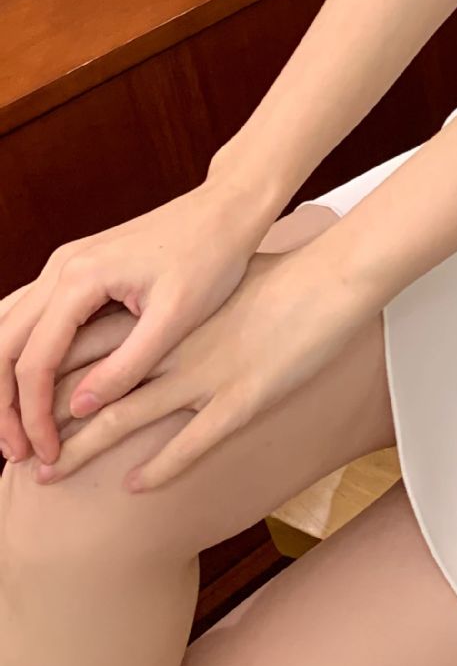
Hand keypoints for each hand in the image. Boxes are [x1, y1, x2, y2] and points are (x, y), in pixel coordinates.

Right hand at [0, 180, 274, 467]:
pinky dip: (23, 355)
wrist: (226, 210)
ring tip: (20, 430)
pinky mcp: (78, 268)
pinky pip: (31, 316)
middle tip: (17, 452)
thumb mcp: (175, 319)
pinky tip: (34, 388)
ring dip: (7, 381)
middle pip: (4, 345)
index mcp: (81, 278)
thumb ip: (125, 366)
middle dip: (4, 404)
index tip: (46, 454)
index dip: (33, 416)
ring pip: (11, 329)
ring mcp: (66, 263)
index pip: (34, 362)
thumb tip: (78, 409)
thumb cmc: (211, 258)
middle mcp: (62, 266)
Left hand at [27, 239, 363, 492]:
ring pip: (127, 418)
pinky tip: (132, 487)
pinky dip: (157, 467)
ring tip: (48, 476)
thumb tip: (164, 312)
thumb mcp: (222, 286)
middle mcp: (177, 347)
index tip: (24, 399)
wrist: (333, 278)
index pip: (90, 345)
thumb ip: (185, 305)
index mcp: (171, 316)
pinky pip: (191, 442)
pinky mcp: (243, 399)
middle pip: (95, 387)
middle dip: (50, 421)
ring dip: (82, 450)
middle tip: (17, 449)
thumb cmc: (283, 277)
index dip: (52, 375)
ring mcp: (207, 374)